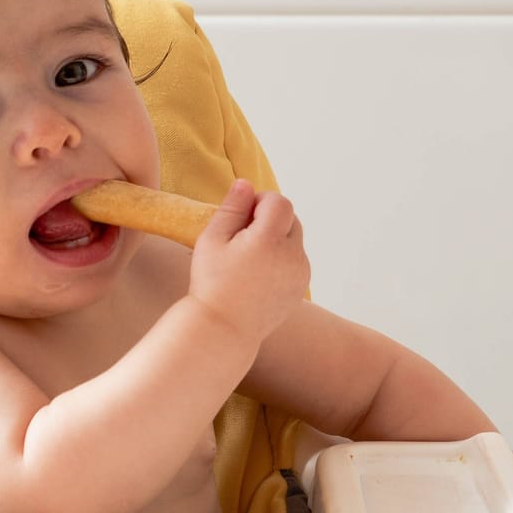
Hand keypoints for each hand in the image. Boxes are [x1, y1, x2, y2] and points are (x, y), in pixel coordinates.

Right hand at [187, 179, 310, 341]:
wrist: (223, 328)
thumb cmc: (212, 283)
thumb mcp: (213, 240)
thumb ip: (232, 208)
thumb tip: (245, 183)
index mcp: (270, 240)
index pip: (279, 202)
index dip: (260, 202)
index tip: (241, 216)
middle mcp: (293, 255)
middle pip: (291, 219)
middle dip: (270, 219)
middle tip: (242, 237)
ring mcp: (300, 272)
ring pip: (295, 240)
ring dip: (277, 239)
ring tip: (248, 258)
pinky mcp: (301, 287)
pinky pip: (296, 261)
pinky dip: (281, 259)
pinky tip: (257, 274)